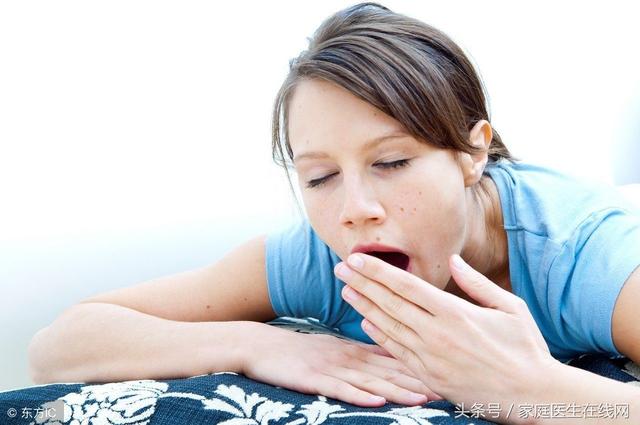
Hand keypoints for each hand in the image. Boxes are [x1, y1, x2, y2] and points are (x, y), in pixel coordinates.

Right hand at [239, 322, 441, 406]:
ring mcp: (333, 368)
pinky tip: (376, 402)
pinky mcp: (314, 379)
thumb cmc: (301, 350)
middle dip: (420, 382)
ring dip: (398, 391)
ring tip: (423, 400)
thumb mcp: (336, 348)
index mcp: (357, 349)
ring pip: (371, 381)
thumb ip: (364, 354)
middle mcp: (350, 357)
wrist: (261, 345)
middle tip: (449, 390)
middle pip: (390, 371)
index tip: (450, 374)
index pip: (396, 358)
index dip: (423, 367)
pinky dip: (359, 396)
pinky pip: (340, 390)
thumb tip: (394, 357)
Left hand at [335, 253, 559, 417]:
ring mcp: (431, 358)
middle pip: (390, 302)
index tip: (356, 258)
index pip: (406, 285)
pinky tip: (365, 323)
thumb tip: (453, 261)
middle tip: (340, 269)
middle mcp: (437, 333)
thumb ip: (476, 284)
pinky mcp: (430, 378)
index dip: (377, 271)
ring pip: (388, 326)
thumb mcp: (510, 308)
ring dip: (364, 307)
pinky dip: (379, 337)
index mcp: (455, 312)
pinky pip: (398, 353)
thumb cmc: (526, 349)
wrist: (534, 397)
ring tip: (346, 291)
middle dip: (362, 283)